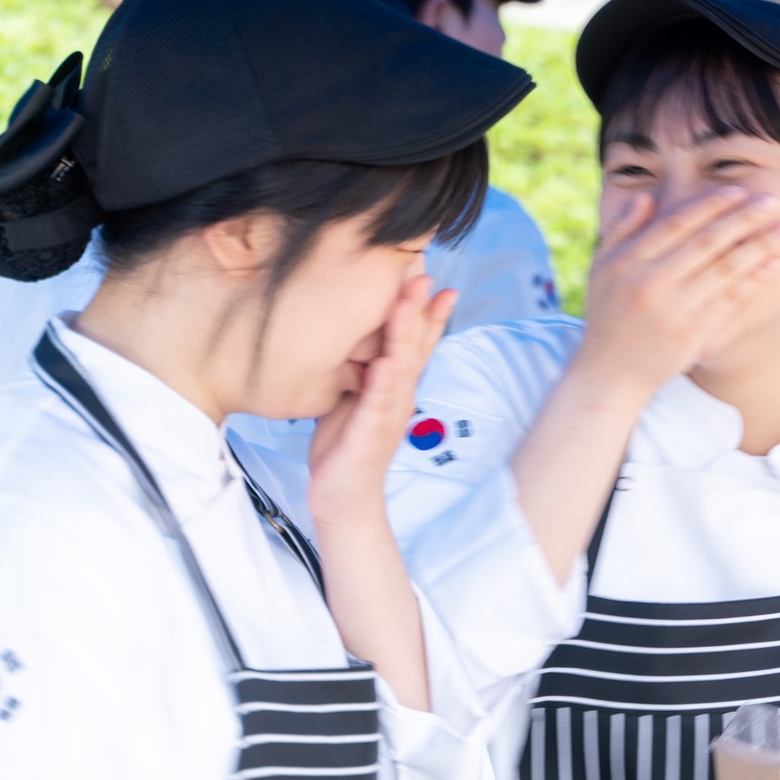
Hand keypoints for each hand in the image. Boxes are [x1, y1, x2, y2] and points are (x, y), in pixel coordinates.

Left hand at [308, 274, 454, 525]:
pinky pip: (379, 404)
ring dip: (406, 335)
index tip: (435, 282)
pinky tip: (386, 363)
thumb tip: (352, 340)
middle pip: (415, 347)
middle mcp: (400, 397)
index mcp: (394, 387)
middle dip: (420, 310)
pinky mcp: (372, 435)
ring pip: (401, 368)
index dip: (426, 313)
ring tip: (407, 304)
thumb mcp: (352, 400)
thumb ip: (360, 372)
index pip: (414, 343)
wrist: (345, 501)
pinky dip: (384, 383)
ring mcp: (389, 416)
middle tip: (425, 277)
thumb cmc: (345, 450)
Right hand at [574, 186, 779, 392]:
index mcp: (629, 262)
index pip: (677, 224)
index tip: (738, 190)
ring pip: (724, 271)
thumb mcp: (602, 267)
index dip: (710, 205)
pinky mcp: (693, 335)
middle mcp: (652, 284)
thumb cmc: (608, 314)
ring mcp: (674, 311)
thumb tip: (648, 196)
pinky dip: (755, 281)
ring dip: (759, 246)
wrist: (610, 373)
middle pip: (706, 243)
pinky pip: (731, 302)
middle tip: (773, 200)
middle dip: (743, 218)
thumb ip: (623, 230)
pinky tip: (776, 265)